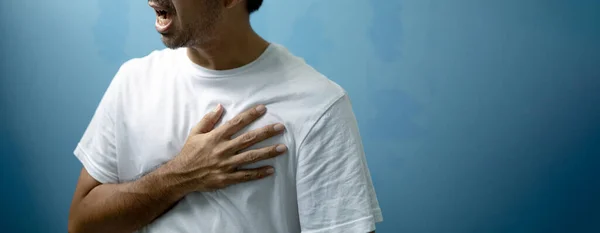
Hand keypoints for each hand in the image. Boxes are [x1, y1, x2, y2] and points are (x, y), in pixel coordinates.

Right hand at [171, 104, 286, 191]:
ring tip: (282, 148)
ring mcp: (226, 164)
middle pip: (249, 139)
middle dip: (266, 132)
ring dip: (268, 152)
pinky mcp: (227, 178)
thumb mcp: (196, 132)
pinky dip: (259, 173)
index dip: (250, 115)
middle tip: (280, 128)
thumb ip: (209, 120)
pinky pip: (246, 175)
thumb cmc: (189, 152)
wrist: (181, 175)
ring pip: (251, 156)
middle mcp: (223, 149)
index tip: (263, 109)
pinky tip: (271, 170)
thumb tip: (220, 106)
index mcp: (216, 136)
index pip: (237, 123)